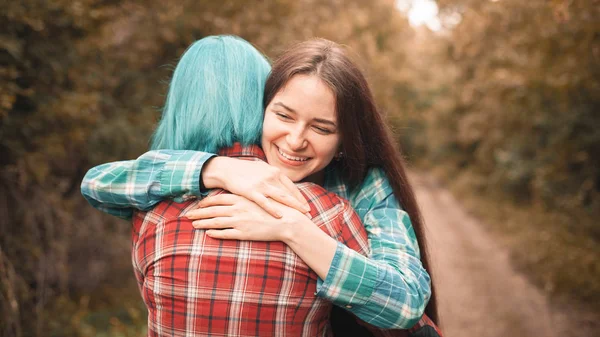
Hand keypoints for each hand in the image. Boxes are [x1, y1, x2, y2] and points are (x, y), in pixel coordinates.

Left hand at [185, 193, 309, 241]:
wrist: (287, 220)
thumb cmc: (276, 207)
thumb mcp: (260, 196)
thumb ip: (248, 195)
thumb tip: (240, 194)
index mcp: (241, 198)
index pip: (218, 199)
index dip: (206, 202)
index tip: (198, 205)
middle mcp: (237, 208)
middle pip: (212, 210)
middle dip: (198, 213)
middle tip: (187, 216)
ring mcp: (239, 220)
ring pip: (215, 221)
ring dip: (202, 223)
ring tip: (193, 225)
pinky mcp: (243, 232)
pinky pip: (225, 233)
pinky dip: (215, 233)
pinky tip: (208, 234)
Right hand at [201, 157, 309, 217]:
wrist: (227, 169)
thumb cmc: (244, 171)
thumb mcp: (262, 170)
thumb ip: (273, 177)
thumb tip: (283, 185)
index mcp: (275, 172)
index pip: (292, 187)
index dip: (300, 198)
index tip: (307, 207)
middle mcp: (271, 176)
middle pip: (290, 193)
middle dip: (300, 205)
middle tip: (309, 215)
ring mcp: (262, 184)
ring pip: (282, 197)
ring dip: (293, 207)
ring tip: (302, 216)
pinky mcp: (252, 191)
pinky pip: (265, 202)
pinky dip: (273, 209)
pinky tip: (280, 216)